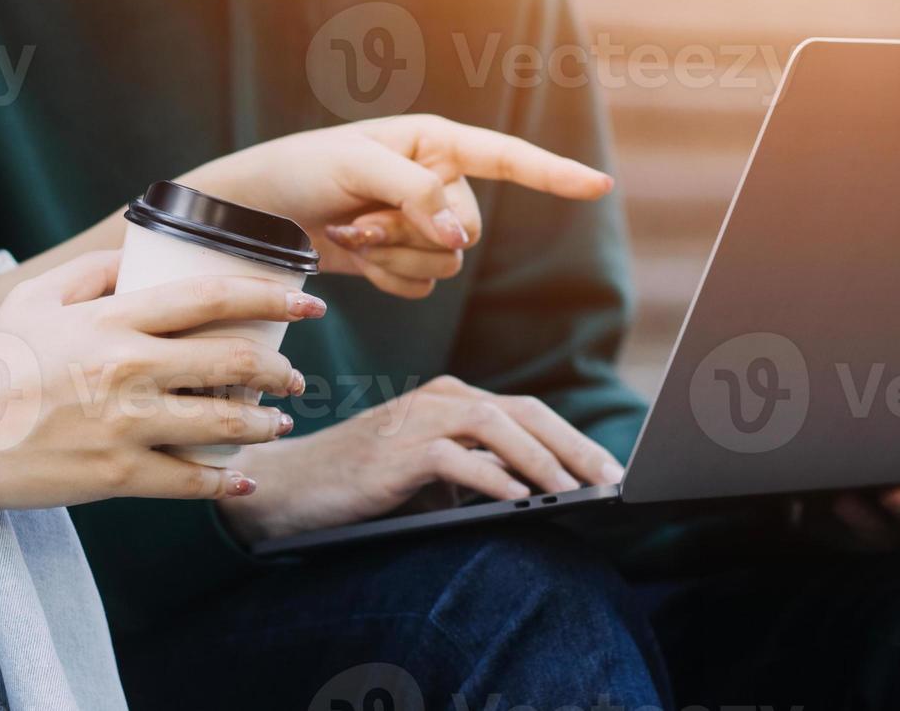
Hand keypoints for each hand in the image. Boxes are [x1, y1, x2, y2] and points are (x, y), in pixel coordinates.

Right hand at [0, 252, 315, 508]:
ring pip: (223, 422)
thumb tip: (140, 257)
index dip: (272, 296)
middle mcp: (128, 367)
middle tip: (294, 376)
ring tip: (277, 423)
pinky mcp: (117, 473)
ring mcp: (126, 423)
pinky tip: (244, 478)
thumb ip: (93, 273)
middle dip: (279, 370)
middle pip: (232, 360)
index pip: (212, 297)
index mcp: (113, 320)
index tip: (309, 302)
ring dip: (263, 424)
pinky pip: (190, 479)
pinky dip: (225, 480)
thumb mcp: (36, 301)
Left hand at [178, 114, 615, 297]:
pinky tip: (355, 258)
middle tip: (359, 218)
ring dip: (394, 256)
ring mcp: (424, 224)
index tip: (601, 186)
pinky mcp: (405, 260)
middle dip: (412, 232)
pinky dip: (388, 278)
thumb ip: (414, 193)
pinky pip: (423, 286)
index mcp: (437, 144)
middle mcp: (440, 182)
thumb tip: (457, 236)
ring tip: (351, 232)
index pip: (510, 159)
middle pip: (469, 228)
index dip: (556, 174)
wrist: (257, 214)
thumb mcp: (354, 164)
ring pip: (448, 262)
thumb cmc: (301, 170)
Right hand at [215, 377, 626, 542]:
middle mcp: (440, 399)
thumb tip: (537, 492)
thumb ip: (476, 472)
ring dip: (541, 459)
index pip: (527, 412)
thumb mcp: (431, 474)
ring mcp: (417, 420)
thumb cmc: (362, 483)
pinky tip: (520, 501)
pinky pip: (457, 458)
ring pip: (497, 426)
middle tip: (609, 478)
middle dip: (573, 445)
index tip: (607, 468)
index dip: (572, 438)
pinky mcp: (396, 451)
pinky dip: (493, 479)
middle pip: (524, 412)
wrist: (290, 486)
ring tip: (573, 489)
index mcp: (451, 399)